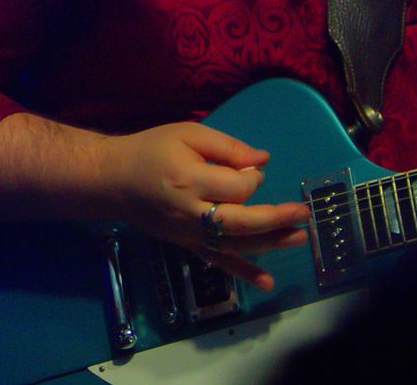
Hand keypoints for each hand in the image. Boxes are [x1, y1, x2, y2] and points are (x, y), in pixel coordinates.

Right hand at [103, 121, 308, 290]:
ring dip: (270, 243)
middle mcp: (191, 212)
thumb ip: (226, 147)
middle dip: (276, 217)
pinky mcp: (187, 244)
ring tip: (299, 237)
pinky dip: (243, 272)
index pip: (236, 185)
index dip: (251, 177)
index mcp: (190, 179)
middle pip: (241, 221)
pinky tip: (267, 282)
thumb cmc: (150, 150)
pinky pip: (217, 261)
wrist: (112, 179)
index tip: (248, 167)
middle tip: (304, 212)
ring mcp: (189, 233)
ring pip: (236, 243)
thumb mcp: (186, 134)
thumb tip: (262, 161)